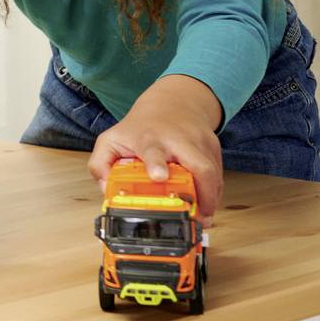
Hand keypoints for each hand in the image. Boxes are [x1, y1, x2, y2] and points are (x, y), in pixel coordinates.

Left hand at [87, 74, 223, 224]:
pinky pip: (219, 176)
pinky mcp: (214, 148)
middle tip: (198, 216)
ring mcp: (199, 143)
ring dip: (210, 200)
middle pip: (198, 165)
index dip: (156, 164)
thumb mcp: (112, 140)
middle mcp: (179, 140)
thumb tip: (107, 191)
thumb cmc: (141, 127)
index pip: (153, 150)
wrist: (172, 103)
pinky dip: (215, 194)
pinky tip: (207, 204)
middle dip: (202, 192)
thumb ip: (100, 165)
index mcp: (150, 139)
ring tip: (202, 218)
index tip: (159, 176)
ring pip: (213, 174)